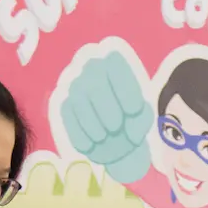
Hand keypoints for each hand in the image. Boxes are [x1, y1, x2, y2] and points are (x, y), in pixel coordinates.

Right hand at [58, 51, 152, 183]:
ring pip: (78, 97)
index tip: (134, 111)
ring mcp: (75, 84)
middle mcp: (92, 67)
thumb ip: (142, 116)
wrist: (116, 136)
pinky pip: (67, 113)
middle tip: (116, 127)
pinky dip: (78, 131)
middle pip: (95, 81)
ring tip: (102, 138)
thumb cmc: (132, 119)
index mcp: (115, 63)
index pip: (115, 63)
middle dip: (106, 107)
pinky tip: (89, 145)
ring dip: (91, 121)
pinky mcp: (64, 102)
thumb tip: (131, 128)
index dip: (124, 87)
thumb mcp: (143, 116)